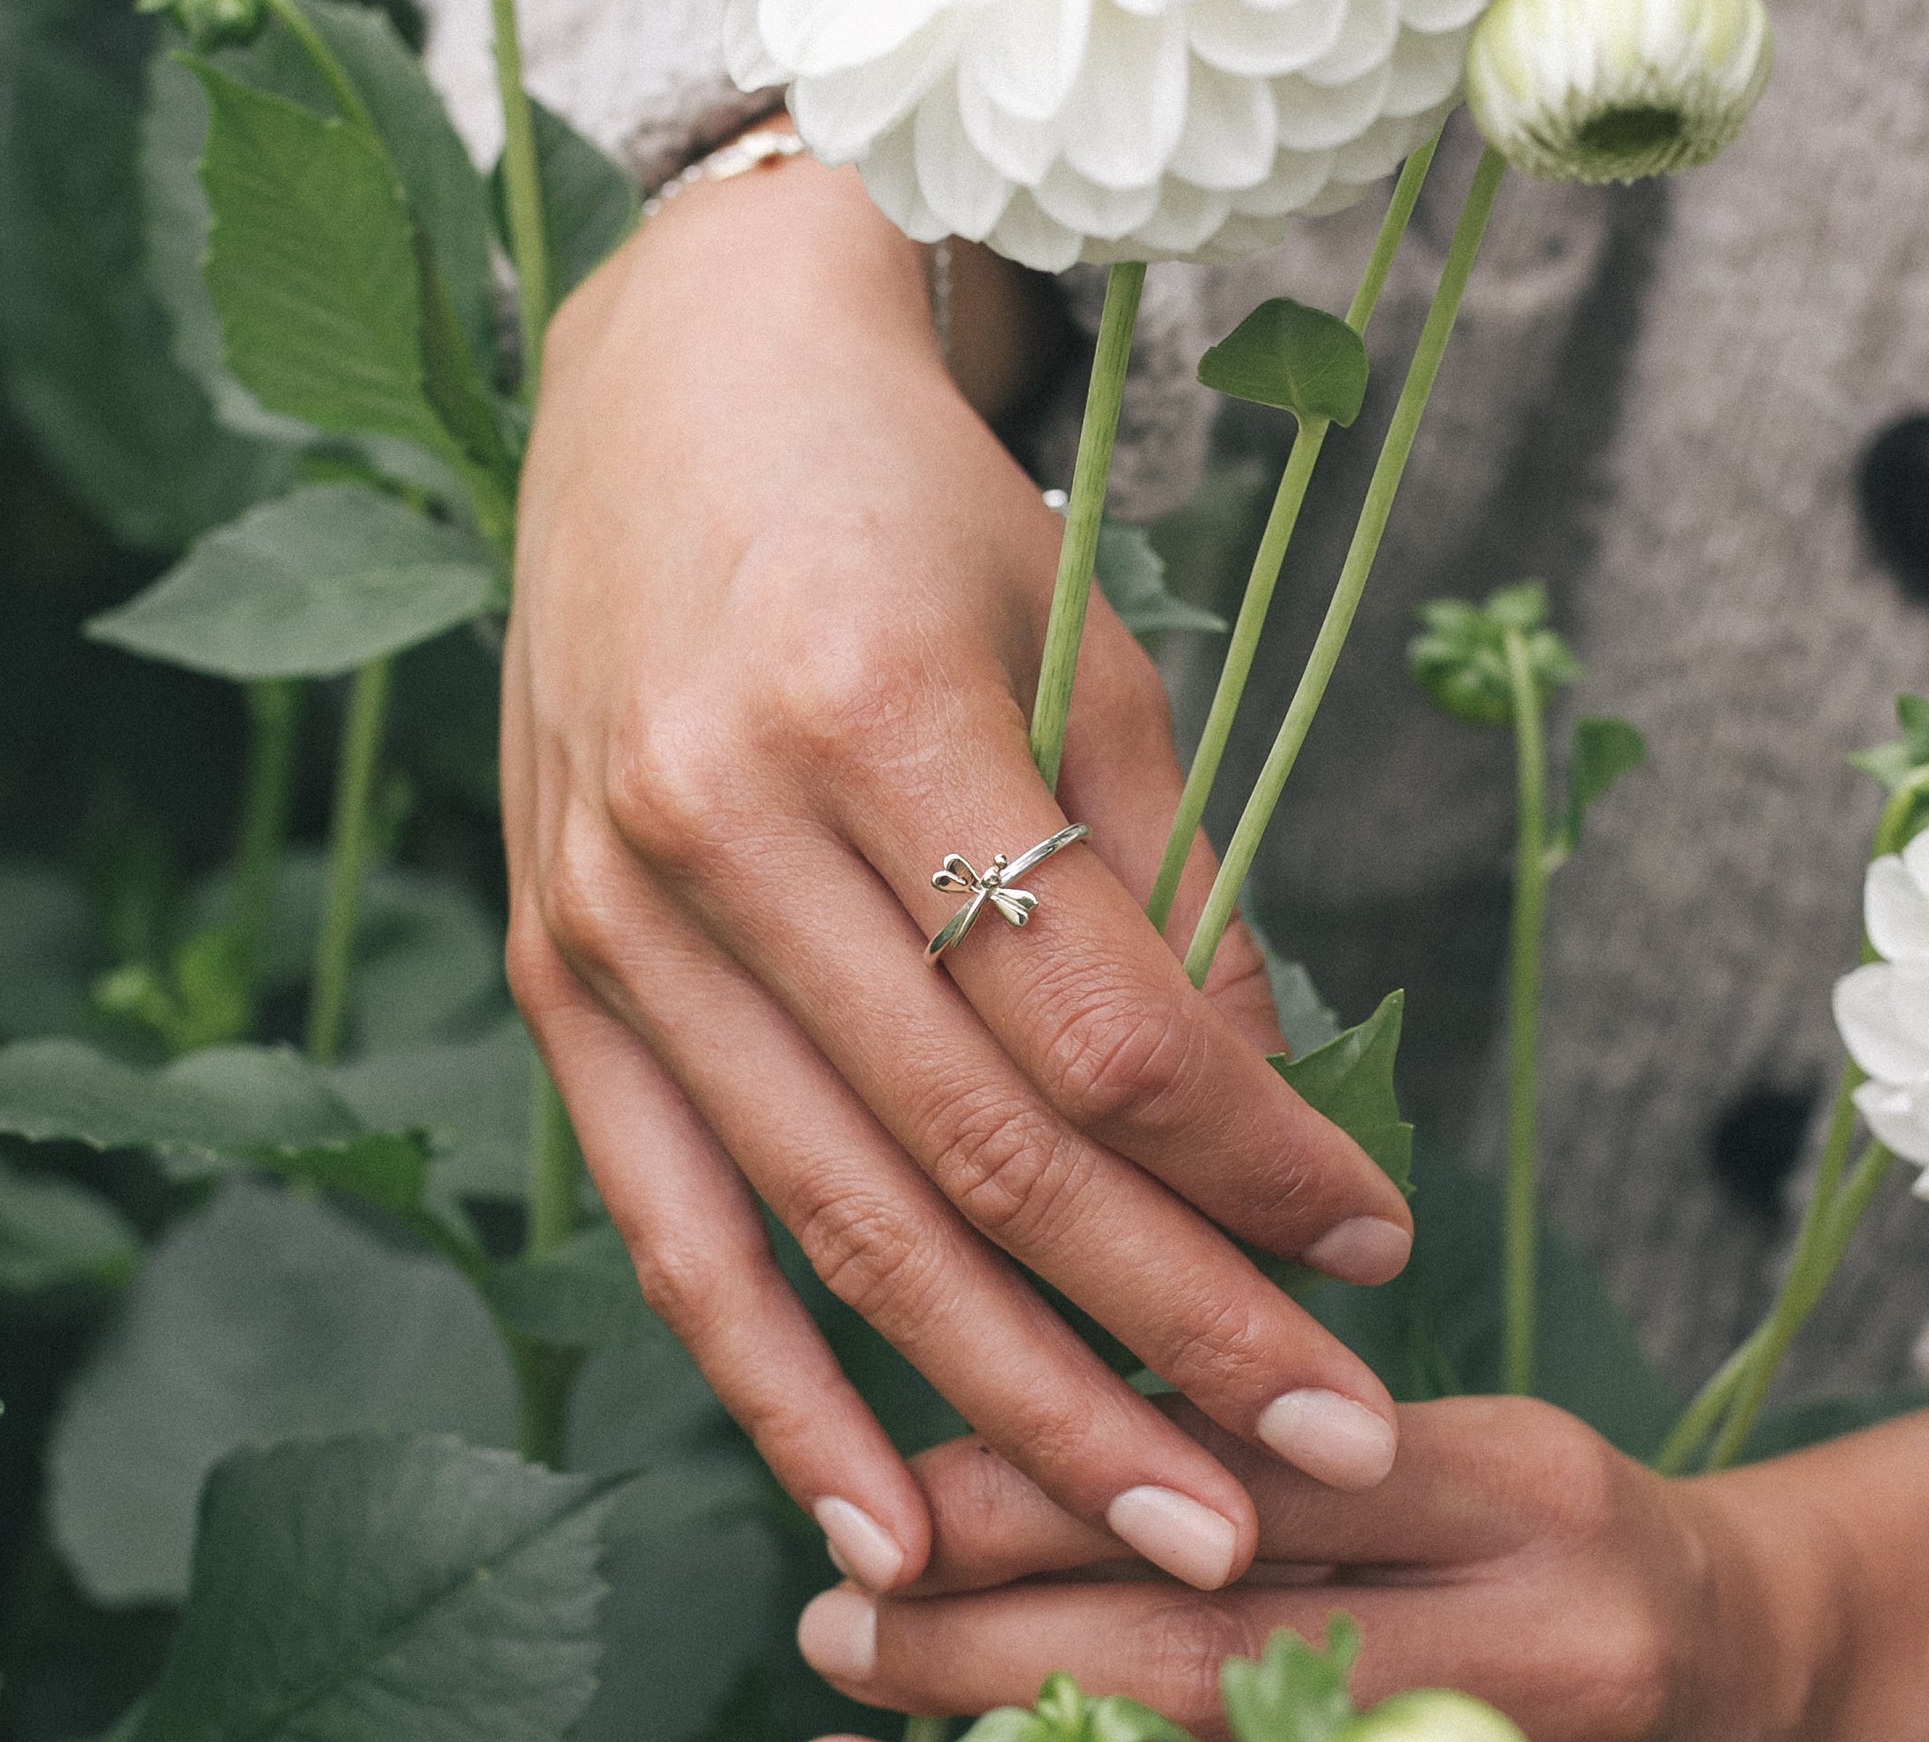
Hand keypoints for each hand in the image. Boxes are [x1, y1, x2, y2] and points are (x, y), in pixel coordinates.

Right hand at [502, 152, 1414, 1596]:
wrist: (677, 395)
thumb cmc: (913, 506)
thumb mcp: (1081, 650)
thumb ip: (1166, 888)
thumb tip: (1257, 1121)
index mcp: (873, 710)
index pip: (1100, 1021)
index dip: (1252, 1161)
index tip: (1374, 1239)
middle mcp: (718, 826)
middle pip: (979, 1149)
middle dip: (1172, 1329)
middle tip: (1328, 1458)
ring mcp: (611, 915)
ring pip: (836, 1215)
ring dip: (1012, 1402)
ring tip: (1168, 1532)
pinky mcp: (554, 973)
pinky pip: (669, 1219)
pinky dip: (773, 1385)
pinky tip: (883, 1518)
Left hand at [798, 1398, 1928, 1739]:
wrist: (1759, 1667)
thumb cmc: (1555, 1525)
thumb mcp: (1454, 1441)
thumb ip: (1287, 1448)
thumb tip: (1053, 1438)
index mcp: (1508, 1479)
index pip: (1246, 1473)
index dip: (1057, 1488)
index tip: (901, 1485)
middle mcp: (1529, 1631)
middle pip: (1215, 1647)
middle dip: (1001, 1635)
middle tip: (842, 1612)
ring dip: (1044, 1720)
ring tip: (889, 1675)